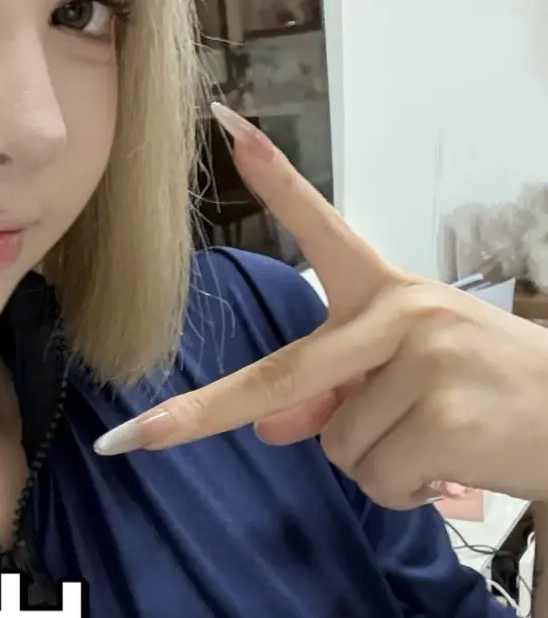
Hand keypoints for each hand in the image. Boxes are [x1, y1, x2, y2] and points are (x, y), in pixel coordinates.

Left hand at [94, 105, 547, 508]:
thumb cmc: (488, 394)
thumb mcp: (411, 378)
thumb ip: (336, 393)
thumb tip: (272, 426)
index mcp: (389, 293)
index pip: (324, 226)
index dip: (274, 177)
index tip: (225, 125)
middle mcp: (401, 315)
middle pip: (283, 376)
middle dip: (203, 414)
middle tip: (129, 441)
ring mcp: (421, 363)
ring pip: (336, 448)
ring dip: (379, 465)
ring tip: (440, 442)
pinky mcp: (442, 418)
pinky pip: (376, 478)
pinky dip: (406, 491)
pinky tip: (453, 468)